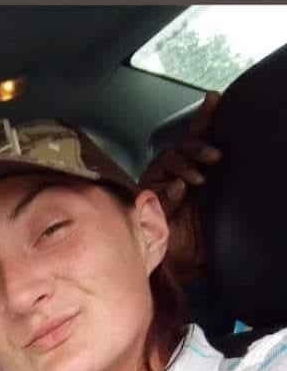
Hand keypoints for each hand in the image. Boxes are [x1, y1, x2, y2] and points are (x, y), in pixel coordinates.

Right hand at [140, 91, 221, 279]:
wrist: (175, 271)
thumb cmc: (193, 246)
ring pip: (167, 160)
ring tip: (196, 178)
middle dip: (197, 146)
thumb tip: (227, 169)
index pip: (197, 141)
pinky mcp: (143, 199)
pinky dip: (168, 186)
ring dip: (184, 163)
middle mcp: (172, 176)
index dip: (204, 118)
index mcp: (192, 175)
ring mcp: (157, 186)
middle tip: (213, 157)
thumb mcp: (215, 214)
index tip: (215, 99)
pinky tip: (178, 190)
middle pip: (181, 146)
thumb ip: (219, 193)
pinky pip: (154, 185)